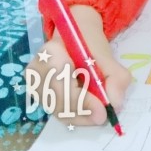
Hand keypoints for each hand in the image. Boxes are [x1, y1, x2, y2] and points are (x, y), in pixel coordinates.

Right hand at [25, 5, 131, 126]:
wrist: (76, 34)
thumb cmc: (89, 43)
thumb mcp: (107, 54)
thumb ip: (115, 76)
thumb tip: (115, 102)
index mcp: (51, 52)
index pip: (61, 82)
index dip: (81, 99)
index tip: (102, 110)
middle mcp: (36, 70)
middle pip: (57, 100)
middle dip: (83, 111)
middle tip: (103, 116)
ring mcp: (35, 85)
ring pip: (57, 110)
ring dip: (80, 116)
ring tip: (99, 113)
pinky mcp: (40, 96)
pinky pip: (57, 111)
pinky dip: (76, 115)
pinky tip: (90, 112)